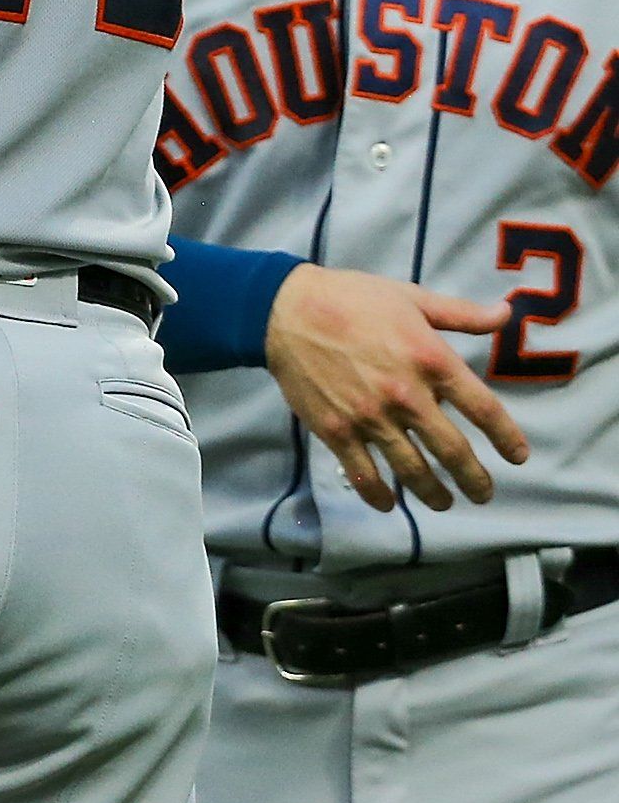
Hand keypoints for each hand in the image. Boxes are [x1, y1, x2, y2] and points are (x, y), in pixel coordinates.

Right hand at [265, 264, 530, 511]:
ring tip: (444, 502)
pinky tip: (390, 504)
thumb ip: (462, 314)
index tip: (518, 457)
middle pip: (454, 451)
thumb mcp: (412, 298)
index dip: (508, 438)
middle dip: (475, 480)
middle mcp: (407, 395)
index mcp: (432, 360)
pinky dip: (380, 496)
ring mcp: (370, 417)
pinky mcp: (336, 430)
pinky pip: (364, 475)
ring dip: (435, 494)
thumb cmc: (352, 298)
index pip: (484, 409)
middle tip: (484, 493)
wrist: (285, 309)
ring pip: (413, 471)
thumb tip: (506, 313)